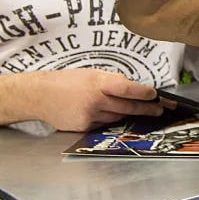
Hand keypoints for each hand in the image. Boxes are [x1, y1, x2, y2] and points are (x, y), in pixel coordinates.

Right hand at [36, 69, 162, 131]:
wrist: (39, 96)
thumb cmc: (66, 81)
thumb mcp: (91, 73)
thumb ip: (111, 81)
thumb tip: (131, 89)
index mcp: (98, 83)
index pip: (127, 89)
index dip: (143, 93)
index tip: (155, 95)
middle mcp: (95, 100)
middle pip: (127, 107)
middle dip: (146, 109)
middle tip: (159, 109)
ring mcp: (90, 115)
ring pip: (117, 116)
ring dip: (126, 113)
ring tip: (134, 109)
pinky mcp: (84, 127)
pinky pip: (103, 124)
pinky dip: (107, 118)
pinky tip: (103, 112)